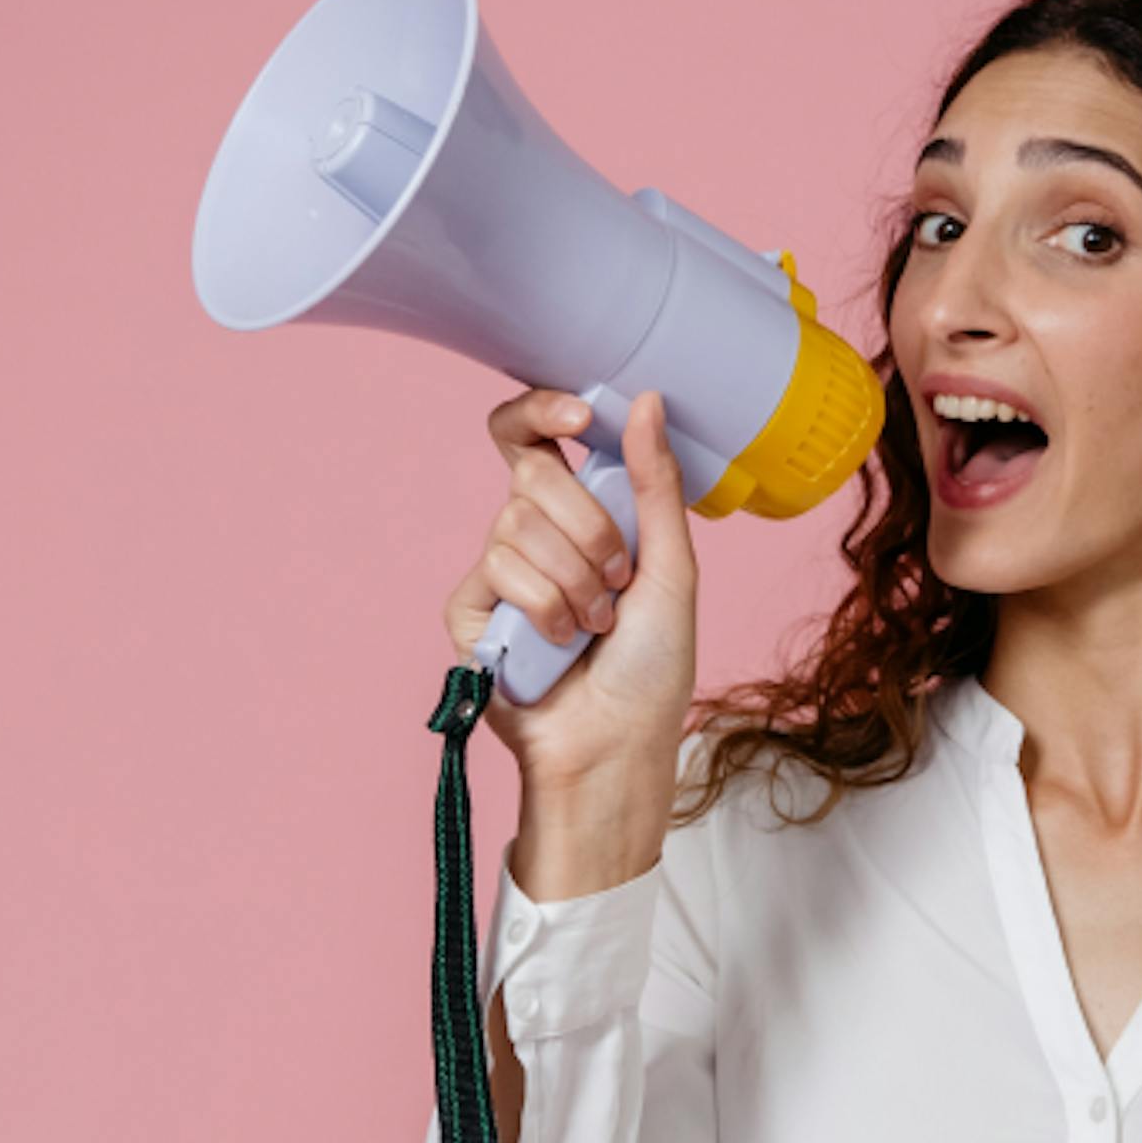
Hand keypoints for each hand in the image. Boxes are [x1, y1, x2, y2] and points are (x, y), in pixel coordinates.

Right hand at [443, 387, 698, 800]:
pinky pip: (495, 570)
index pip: (534, 434)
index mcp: (580, 511)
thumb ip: (655, 483)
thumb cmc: (653, 665)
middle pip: (531, 473)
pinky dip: (543, 608)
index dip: (542, 409)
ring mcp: (498, 570)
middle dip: (590, 529)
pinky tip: (558, 644)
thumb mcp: (671, 566)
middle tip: (619, 580)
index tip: (580, 416)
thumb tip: (647, 400)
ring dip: (574, 581)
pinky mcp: (470, 610)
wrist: (618, 742)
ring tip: (595, 627)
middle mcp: (533, 532)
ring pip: (515, 524)